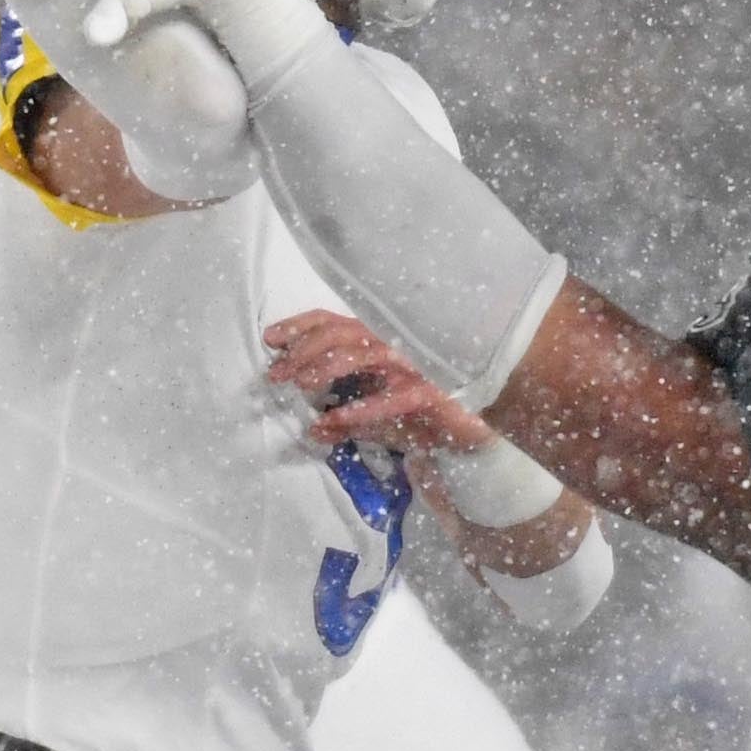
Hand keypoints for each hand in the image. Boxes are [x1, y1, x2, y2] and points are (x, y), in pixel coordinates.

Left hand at [263, 310, 497, 456]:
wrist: (480, 430)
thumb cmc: (430, 415)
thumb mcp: (384, 417)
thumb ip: (350, 420)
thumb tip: (315, 430)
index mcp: (383, 340)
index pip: (336, 321)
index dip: (301, 325)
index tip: (270, 338)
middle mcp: (398, 343)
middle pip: (343, 332)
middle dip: (305, 350)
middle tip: (277, 373)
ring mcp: (416, 364)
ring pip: (364, 354)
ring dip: (328, 367)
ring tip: (300, 384)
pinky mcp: (432, 391)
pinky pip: (392, 398)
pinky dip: (363, 408)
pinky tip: (337, 419)